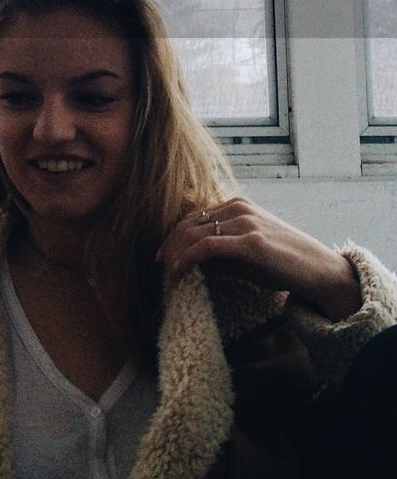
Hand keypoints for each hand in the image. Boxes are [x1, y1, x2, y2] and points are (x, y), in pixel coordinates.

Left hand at [156, 197, 360, 321]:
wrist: (319, 271)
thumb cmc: (284, 264)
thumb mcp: (246, 256)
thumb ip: (219, 256)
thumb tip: (191, 264)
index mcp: (237, 205)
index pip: (194, 217)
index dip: (175, 236)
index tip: (164, 256)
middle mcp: (238, 208)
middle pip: (189, 223)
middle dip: (170, 245)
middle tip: (160, 266)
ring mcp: (244, 222)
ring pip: (194, 234)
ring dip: (175, 254)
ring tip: (167, 273)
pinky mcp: (249, 242)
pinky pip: (206, 247)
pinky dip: (187, 259)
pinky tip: (179, 273)